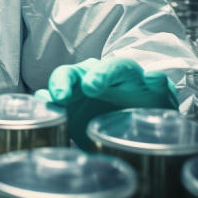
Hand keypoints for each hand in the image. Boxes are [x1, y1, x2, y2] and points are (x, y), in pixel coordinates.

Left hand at [34, 57, 177, 147]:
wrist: (143, 130)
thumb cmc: (105, 121)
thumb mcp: (80, 122)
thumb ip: (60, 111)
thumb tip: (39, 99)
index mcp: (84, 84)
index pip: (69, 74)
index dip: (60, 82)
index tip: (57, 97)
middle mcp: (106, 77)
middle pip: (93, 66)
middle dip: (85, 74)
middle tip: (84, 87)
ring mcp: (132, 82)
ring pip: (121, 67)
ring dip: (109, 72)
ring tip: (97, 83)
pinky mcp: (158, 90)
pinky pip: (158, 80)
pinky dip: (155, 78)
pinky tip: (152, 79)